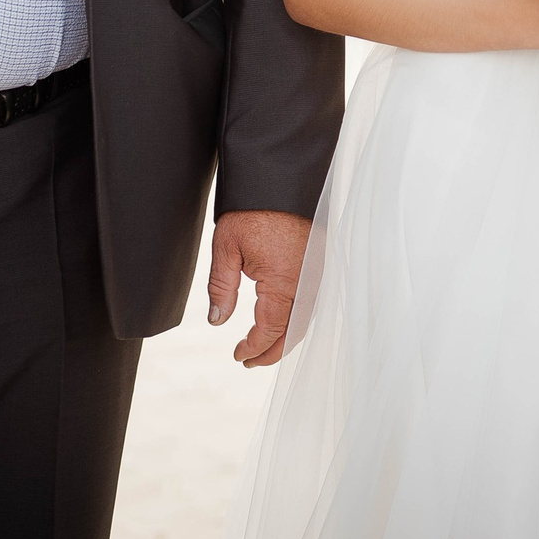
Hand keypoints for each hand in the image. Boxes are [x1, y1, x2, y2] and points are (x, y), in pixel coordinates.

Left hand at [207, 209, 310, 366]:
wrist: (280, 177)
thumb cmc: (252, 209)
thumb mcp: (225, 248)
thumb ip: (221, 288)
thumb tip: (217, 321)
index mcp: (284, 282)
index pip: (271, 330)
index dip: (254, 348)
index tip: (238, 356)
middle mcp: (308, 281)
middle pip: (294, 331)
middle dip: (273, 351)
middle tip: (250, 361)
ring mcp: (318, 271)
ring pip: (306, 318)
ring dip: (287, 336)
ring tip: (264, 346)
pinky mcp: (321, 261)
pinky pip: (313, 300)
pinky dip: (297, 317)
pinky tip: (282, 320)